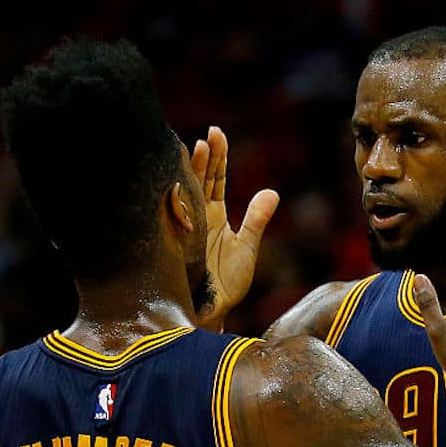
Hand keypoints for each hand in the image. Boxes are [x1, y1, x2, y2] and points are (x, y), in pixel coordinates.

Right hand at [190, 126, 278, 328]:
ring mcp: (185, 227)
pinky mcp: (176, 242)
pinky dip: (175, 199)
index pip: (216, 178)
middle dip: (203, 158)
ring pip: (186, 192)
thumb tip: (272, 192)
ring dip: (190, 172)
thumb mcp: (246, 249)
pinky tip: (177, 181)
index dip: (217, 157)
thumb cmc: (228, 284)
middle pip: (200, 179)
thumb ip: (257, 221)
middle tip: (208, 136)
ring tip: (195, 148)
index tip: (217, 134)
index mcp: (214, 214)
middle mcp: (197, 216)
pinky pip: (173, 216)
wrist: (213, 312)